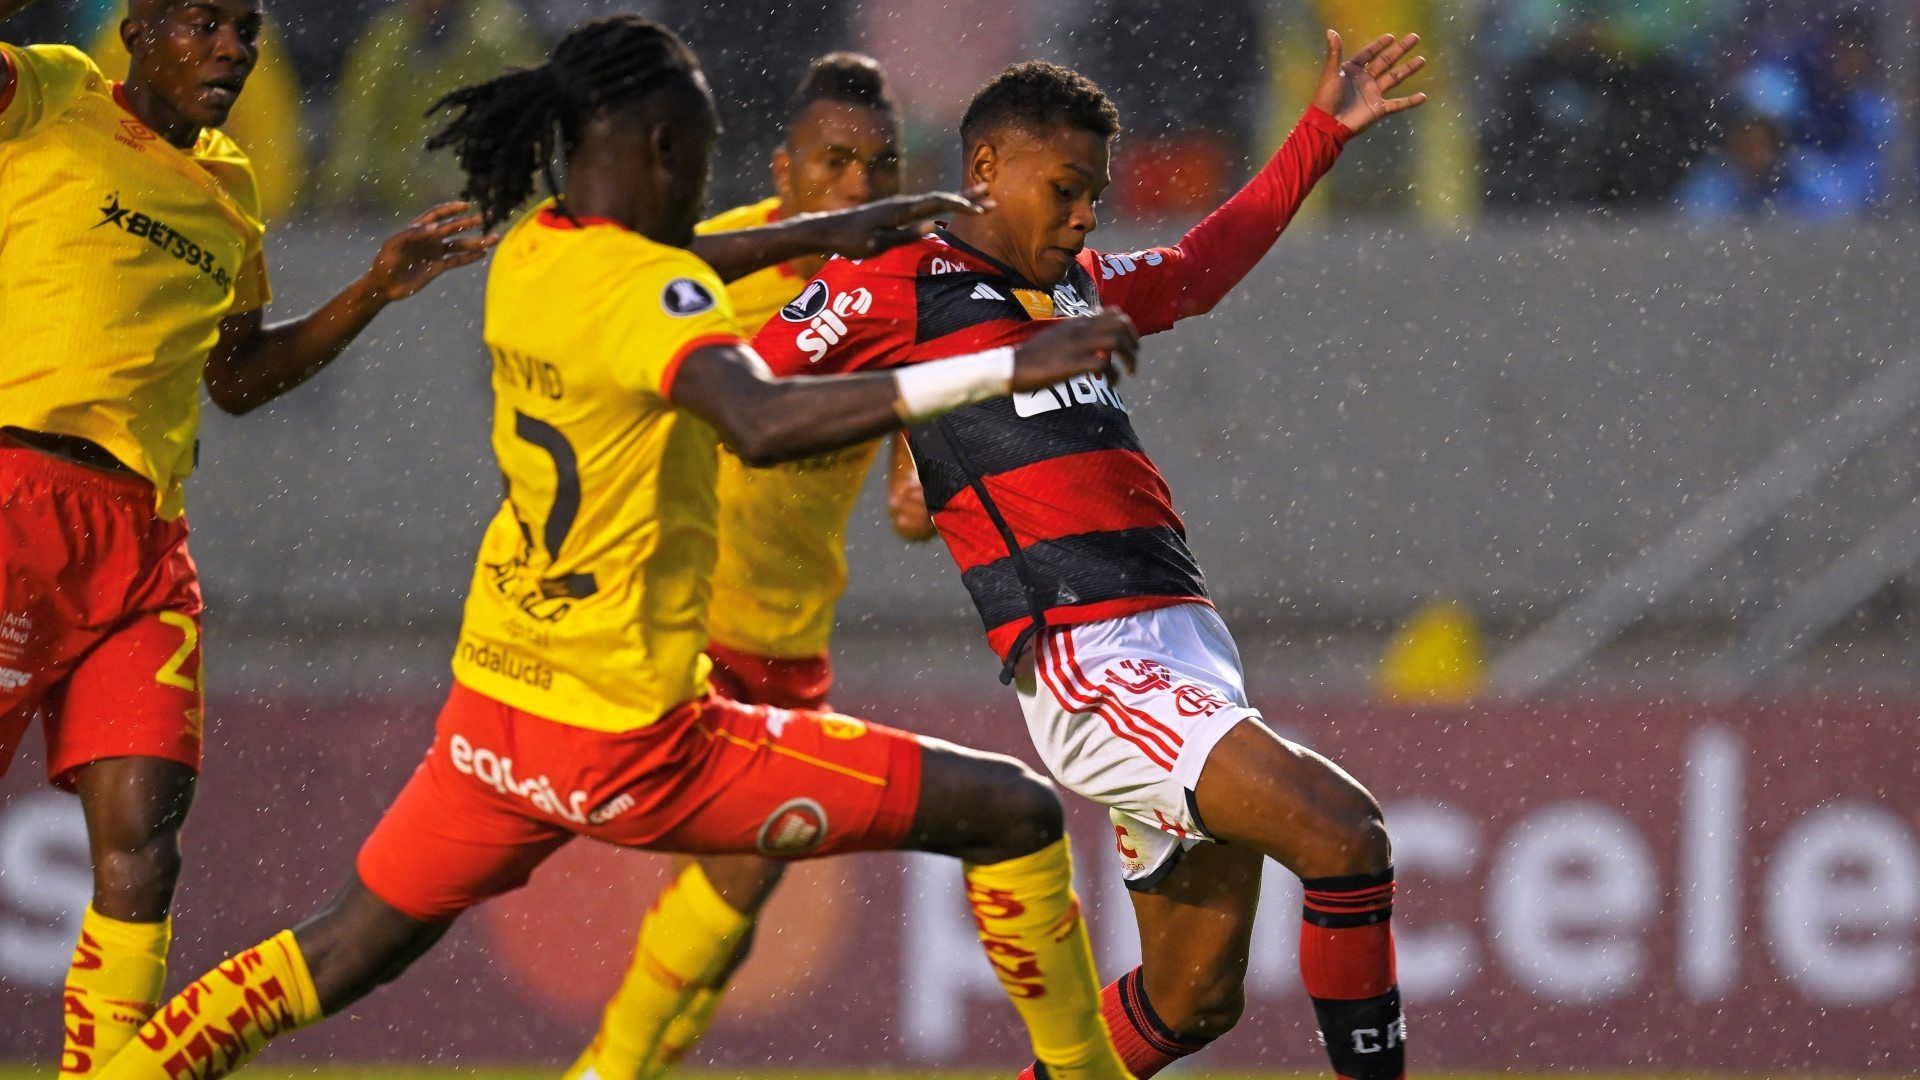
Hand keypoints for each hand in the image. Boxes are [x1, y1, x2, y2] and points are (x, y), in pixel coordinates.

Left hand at [362, 201, 493, 301]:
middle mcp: (430, 239)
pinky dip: (470, 257)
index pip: (437, 215)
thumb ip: (413, 234)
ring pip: (460, 244)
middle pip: (454, 228)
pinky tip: (482, 254)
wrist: (384, 285)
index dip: (451, 209)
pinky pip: (457, 260)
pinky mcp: (439, 267)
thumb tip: (435, 228)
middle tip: (487, 217)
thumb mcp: (394, 245)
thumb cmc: (385, 262)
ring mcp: (435, 253)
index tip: (466, 206)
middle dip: (470, 222)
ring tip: (493, 239)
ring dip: (476, 242)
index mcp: (418, 229)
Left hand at [794, 187, 990, 258]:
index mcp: (900, 209)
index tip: (982, 209)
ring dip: (958, 200)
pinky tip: (951, 206)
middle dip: (967, 198)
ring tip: (980, 198)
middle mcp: (902, 202)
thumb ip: (905, 235)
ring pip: (934, 199)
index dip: (961, 204)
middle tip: (992, 197)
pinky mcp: (895, 210)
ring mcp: (899, 205)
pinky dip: (943, 204)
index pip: (938, 203)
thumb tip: (933, 226)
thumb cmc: (849, 240)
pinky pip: (925, 204)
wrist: (826, 228)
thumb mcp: (877, 244)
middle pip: (941, 197)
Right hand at [1011, 310, 1138, 391]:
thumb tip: (1091, 342)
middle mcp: (1079, 330)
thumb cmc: (1032, 356)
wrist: (1011, 366)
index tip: (1131, 341)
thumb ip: (1074, 335)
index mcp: (1076, 322)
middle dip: (1134, 341)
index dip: (1128, 326)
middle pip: (1120, 324)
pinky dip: (1113, 374)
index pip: (1112, 312)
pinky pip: (1104, 364)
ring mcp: (1076, 345)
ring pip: (1116, 341)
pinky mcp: (1073, 364)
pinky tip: (1110, 383)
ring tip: (1130, 372)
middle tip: (1135, 357)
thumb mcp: (1055, 337)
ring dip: (1129, 358)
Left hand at [1312, 30, 1427, 134]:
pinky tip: (1423, 97)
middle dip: (1400, 50)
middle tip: (1414, 38)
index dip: (1379, 45)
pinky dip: (1410, 101)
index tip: (1391, 36)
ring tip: (1422, 59)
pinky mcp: (1379, 108)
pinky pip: (1398, 104)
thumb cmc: (1327, 97)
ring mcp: (1373, 94)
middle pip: (1386, 61)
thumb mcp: (1331, 72)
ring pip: (1395, 78)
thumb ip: (1334, 52)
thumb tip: (1330, 31)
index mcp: (1353, 70)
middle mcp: (1366, 80)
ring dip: (1408, 69)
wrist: (1328, 123)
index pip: (1369, 54)